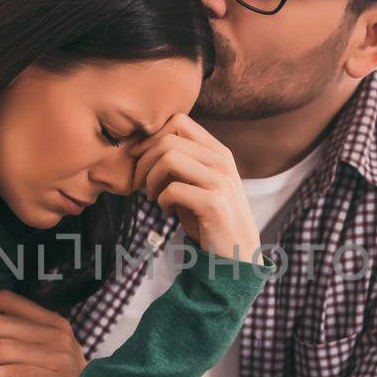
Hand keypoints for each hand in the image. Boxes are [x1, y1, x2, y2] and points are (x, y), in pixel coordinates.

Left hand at [129, 114, 261, 260]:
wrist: (237, 255)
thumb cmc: (209, 218)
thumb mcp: (198, 183)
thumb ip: (182, 162)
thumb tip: (142, 146)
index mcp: (218, 151)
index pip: (179, 121)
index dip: (151, 137)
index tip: (139, 158)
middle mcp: (222, 161)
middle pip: (169, 139)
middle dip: (144, 161)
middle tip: (139, 183)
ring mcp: (220, 181)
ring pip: (169, 158)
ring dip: (151, 180)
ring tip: (153, 197)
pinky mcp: (214, 204)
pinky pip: (172, 189)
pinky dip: (161, 201)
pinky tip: (168, 212)